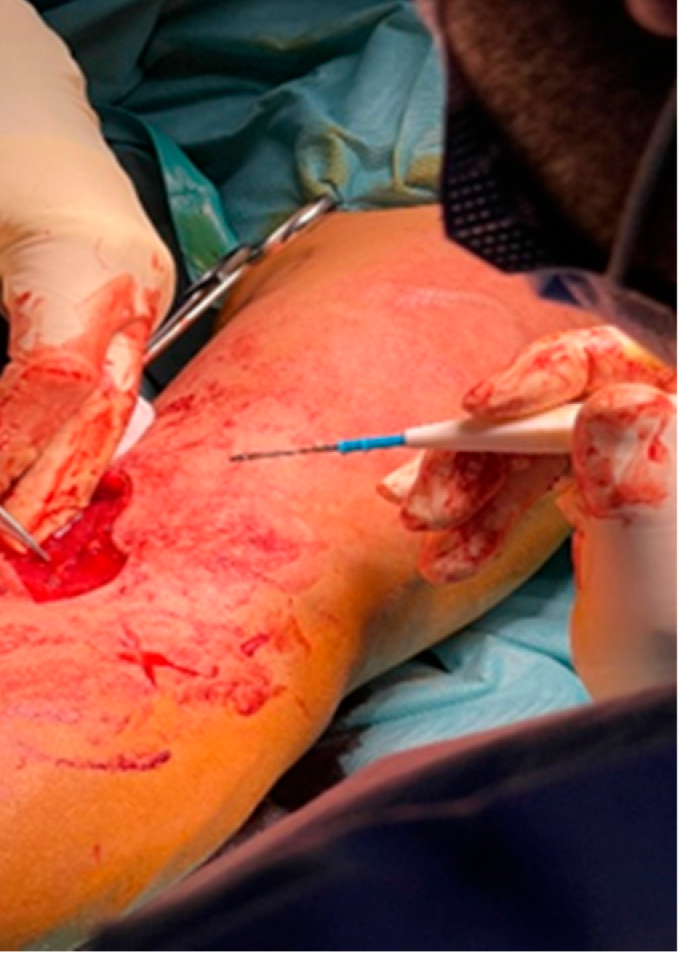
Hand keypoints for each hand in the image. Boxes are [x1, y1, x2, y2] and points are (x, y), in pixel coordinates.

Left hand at [0, 0, 174, 537]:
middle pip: (98, 413)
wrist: (9, 94)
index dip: (10, 445)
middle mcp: (134, 285)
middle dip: (44, 487)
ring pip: (107, 411)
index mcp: (83, 254)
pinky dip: (57, 434)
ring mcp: (142, 299)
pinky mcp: (128, 309)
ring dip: (53, 471)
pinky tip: (10, 461)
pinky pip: (101, 388)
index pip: (56, 379)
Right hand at [381, 325, 675, 698]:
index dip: (536, 377)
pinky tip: (448, 558)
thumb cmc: (675, 663)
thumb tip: (613, 398)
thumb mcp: (652, 582)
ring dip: (464, 494)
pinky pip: (521, 487)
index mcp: (685, 433)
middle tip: (423, 509)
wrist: (668, 722)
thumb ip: (632, 488)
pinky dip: (477, 520)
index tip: (476, 408)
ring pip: (524, 451)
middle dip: (477, 457)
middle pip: (549, 411)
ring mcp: (623, 470)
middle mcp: (656, 440)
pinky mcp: (594, 502)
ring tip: (422, 538)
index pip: (608, 368)